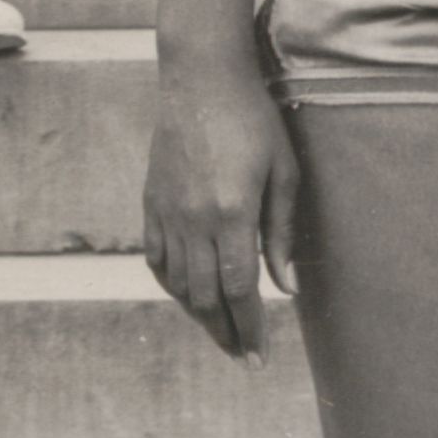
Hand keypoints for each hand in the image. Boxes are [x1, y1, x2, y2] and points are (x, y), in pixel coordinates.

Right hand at [143, 55, 301, 359]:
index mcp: (231, 215)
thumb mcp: (283, 173)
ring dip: (199, 315)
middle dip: (225, 333)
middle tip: (242, 357)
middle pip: (206, 297)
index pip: (239, 291)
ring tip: (221, 332)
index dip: (249, 328)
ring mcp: (167, 213)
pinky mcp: (151, 203)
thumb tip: (287, 290)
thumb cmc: (253, 121)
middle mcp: (193, 221)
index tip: (258, 356)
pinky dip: (171, 285)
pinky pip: (156, 259)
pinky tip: (188, 295)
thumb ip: (282, 234)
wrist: (200, 79)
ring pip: (178, 284)